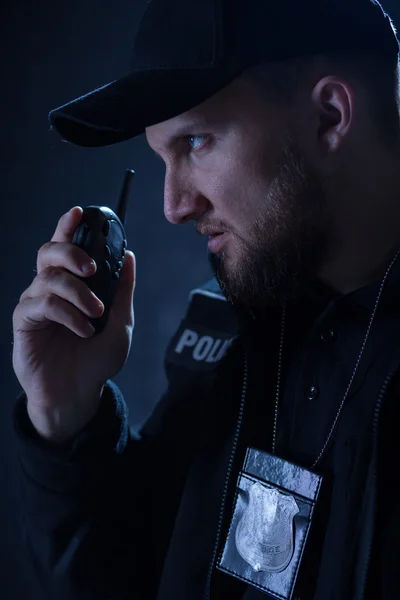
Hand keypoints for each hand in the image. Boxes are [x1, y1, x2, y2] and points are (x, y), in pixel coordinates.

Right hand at [12, 207, 135, 441]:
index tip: (79, 212)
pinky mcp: (24, 322)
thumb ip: (122, 290)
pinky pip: (43, 305)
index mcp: (71, 285)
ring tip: (96, 314)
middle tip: (92, 270)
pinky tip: (83, 330)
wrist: (79, 394)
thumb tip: (129, 256)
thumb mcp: (120, 323)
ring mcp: (35, 305)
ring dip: (78, 293)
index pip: (65, 248)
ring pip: (48, 279)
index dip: (68, 227)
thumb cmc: (97, 360)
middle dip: (71, 253)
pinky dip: (67, 314)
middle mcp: (49, 290)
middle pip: (48, 253)